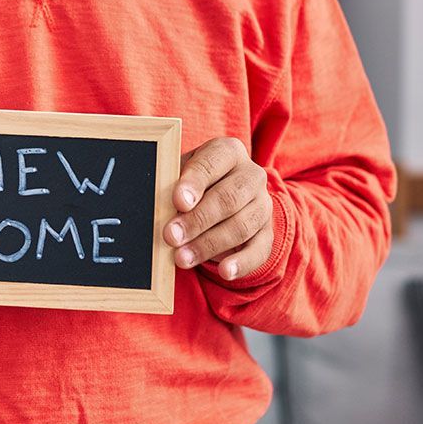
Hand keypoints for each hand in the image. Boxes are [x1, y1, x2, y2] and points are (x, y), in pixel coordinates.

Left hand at [167, 137, 272, 280]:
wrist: (221, 197)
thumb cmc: (193, 183)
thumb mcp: (180, 174)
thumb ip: (170, 184)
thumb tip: (155, 206)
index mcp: (228, 152)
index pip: (212, 163)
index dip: (195, 182)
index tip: (178, 201)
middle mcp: (251, 175)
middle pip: (228, 198)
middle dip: (198, 220)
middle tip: (170, 236)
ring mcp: (262, 205)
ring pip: (241, 226)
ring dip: (209, 245)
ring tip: (182, 258)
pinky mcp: (267, 233)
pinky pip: (259, 250)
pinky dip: (242, 263)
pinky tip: (225, 272)